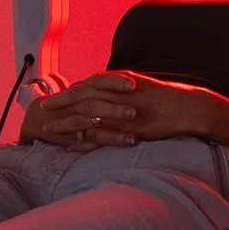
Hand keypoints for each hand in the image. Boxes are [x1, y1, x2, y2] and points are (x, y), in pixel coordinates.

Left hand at [18, 72, 217, 150]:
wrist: (186, 107)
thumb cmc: (167, 98)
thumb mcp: (141, 87)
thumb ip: (122, 89)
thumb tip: (108, 91)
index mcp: (119, 82)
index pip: (87, 85)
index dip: (68, 91)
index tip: (54, 96)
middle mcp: (116, 94)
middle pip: (80, 97)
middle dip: (60, 103)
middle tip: (42, 108)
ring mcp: (120, 112)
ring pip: (85, 117)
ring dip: (66, 123)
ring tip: (49, 129)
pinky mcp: (126, 129)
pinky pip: (100, 136)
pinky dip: (84, 142)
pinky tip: (72, 147)